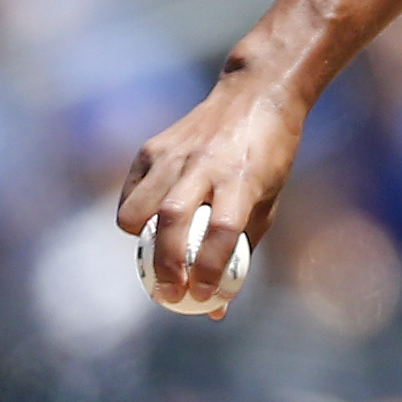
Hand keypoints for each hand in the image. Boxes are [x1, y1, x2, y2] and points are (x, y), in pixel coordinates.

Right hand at [118, 73, 305, 320]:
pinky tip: (150, 227)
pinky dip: (135, 218)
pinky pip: (132, 194)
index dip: (211, 271)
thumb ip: (242, 248)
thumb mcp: (269, 200)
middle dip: (166, 267)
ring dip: (143, 244)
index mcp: (243, 179)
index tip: (206, 299)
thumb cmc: (268, 157)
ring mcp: (174, 154)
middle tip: (170, 295)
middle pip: (172, 222)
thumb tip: (216, 306)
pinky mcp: (152, 148)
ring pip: (139, 209)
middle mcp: (204, 165)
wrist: (254, 95)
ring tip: (157, 260)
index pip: (222, 232)